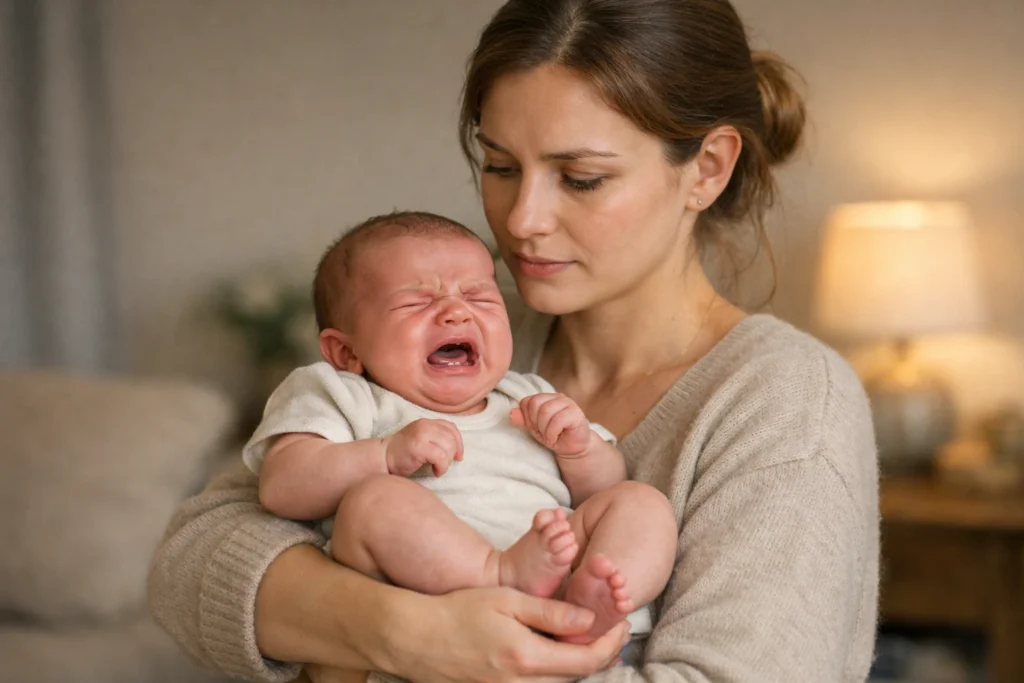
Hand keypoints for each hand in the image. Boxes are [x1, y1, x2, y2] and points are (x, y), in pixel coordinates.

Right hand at [383, 418, 463, 476]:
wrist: (382, 457)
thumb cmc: (402, 453)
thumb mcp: (420, 439)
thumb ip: (435, 438)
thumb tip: (456, 450)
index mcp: (427, 422)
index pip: (451, 428)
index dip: (459, 442)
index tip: (458, 456)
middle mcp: (425, 425)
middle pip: (452, 438)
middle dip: (453, 454)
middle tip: (444, 464)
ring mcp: (421, 434)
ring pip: (448, 447)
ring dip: (447, 462)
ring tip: (438, 468)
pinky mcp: (418, 446)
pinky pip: (441, 457)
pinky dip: (442, 467)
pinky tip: (435, 472)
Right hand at [383, 587, 627, 682]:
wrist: (416, 638)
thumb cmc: (459, 610)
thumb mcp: (507, 601)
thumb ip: (550, 612)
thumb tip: (589, 620)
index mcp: (527, 658)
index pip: (586, 660)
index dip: (610, 643)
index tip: (621, 623)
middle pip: (578, 677)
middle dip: (601, 654)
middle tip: (612, 629)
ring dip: (580, 664)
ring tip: (589, 638)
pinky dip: (557, 672)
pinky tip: (558, 651)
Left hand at [511, 394, 592, 457]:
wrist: (572, 448)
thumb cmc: (554, 435)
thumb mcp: (534, 428)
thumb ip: (523, 419)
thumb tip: (512, 413)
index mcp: (546, 397)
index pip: (528, 401)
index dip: (528, 418)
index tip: (536, 428)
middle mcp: (557, 397)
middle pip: (535, 404)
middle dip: (536, 423)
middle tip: (544, 433)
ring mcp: (568, 403)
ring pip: (546, 411)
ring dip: (545, 430)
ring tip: (550, 436)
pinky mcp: (576, 413)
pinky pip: (558, 420)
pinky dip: (552, 433)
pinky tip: (555, 438)